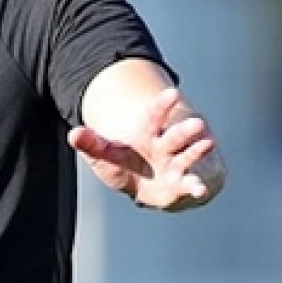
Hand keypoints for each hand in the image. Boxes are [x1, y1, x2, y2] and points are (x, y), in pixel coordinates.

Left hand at [67, 86, 223, 210]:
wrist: (139, 185)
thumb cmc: (122, 163)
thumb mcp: (102, 153)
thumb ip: (90, 142)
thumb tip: (73, 133)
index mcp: (147, 133)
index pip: (154, 116)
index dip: (163, 105)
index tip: (173, 93)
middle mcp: (165, 146)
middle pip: (175, 136)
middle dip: (186, 130)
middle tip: (197, 123)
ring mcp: (175, 164)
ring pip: (188, 156)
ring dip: (198, 151)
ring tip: (207, 144)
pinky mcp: (180, 184)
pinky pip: (189, 184)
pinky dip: (195, 187)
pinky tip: (200, 189)